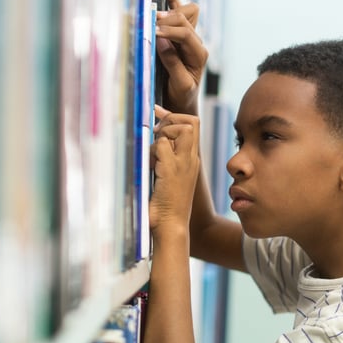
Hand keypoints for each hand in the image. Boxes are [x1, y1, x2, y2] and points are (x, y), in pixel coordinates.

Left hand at [150, 106, 199, 233]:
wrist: (171, 225)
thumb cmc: (166, 204)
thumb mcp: (168, 175)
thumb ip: (166, 157)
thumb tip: (155, 141)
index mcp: (191, 160)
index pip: (192, 125)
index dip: (175, 116)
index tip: (158, 117)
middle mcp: (191, 159)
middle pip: (192, 121)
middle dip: (171, 119)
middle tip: (156, 131)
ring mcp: (184, 164)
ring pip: (181, 129)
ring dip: (162, 135)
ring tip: (154, 156)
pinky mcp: (173, 170)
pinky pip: (163, 145)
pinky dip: (153, 150)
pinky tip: (150, 166)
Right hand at [155, 0, 208, 114]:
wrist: (182, 101)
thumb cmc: (182, 95)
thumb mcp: (179, 83)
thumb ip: (172, 62)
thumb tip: (162, 40)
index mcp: (199, 54)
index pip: (186, 33)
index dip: (169, 31)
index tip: (153, 32)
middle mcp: (195, 43)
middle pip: (185, 19)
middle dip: (167, 21)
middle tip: (150, 26)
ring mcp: (188, 37)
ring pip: (185, 12)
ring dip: (169, 12)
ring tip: (153, 17)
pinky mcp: (179, 35)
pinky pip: (180, 12)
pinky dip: (172, 0)